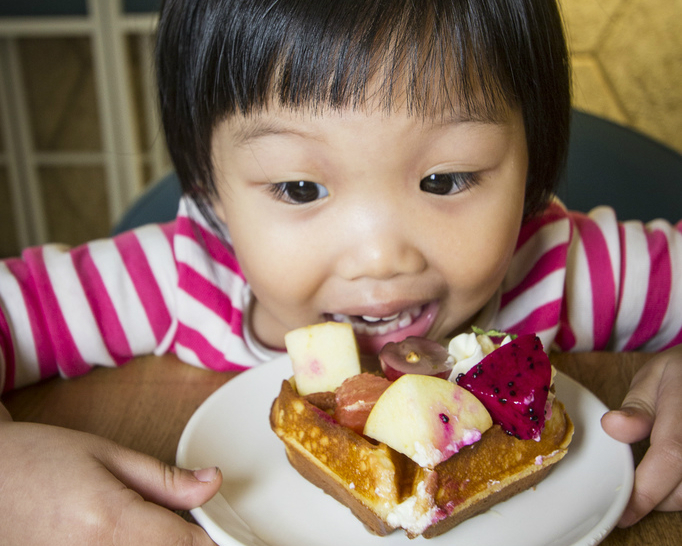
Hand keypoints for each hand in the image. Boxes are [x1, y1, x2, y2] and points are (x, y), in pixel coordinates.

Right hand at [0, 409, 221, 544]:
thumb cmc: (39, 459)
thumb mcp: (108, 455)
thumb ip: (165, 479)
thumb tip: (213, 483)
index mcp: (110, 522)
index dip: (212, 539)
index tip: (228, 532)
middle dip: (184, 544)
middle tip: (186, 524)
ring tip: (151, 525)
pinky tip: (135, 537)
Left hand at [601, 345, 681, 526]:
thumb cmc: (679, 374)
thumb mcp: (653, 378)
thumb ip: (637, 408)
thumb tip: (612, 426)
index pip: (671, 456)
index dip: (647, 490)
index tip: (624, 511)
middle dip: (654, 498)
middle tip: (628, 494)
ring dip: (670, 497)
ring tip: (648, 483)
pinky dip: (681, 489)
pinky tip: (668, 479)